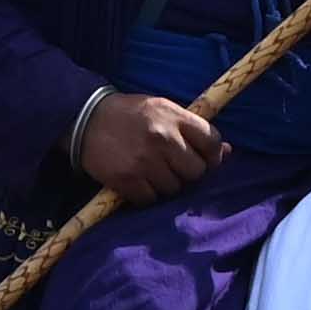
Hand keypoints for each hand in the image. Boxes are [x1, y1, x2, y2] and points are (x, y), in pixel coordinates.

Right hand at [74, 89, 219, 204]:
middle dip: (187, 172)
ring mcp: (145, 161)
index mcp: (173, 117)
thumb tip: (226, 152)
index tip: (201, 157)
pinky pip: (151, 199)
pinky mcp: (127, 180)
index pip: (211, 142)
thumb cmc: (128, 114)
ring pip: (174, 188)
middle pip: (197, 171)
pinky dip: (146, 195)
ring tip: (151, 172)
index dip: (212, 154)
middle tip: (172, 166)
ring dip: (166, 184)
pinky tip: (137, 181)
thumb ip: (192, 128)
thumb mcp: (162, 109)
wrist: (84, 119)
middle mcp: (163, 139)